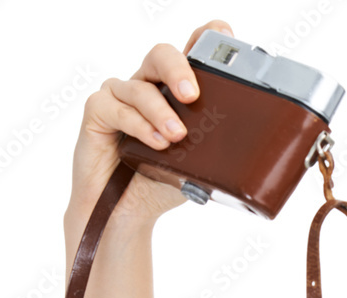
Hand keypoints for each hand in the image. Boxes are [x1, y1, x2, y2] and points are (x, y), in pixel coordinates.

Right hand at [65, 19, 233, 230]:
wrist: (127, 213)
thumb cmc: (161, 186)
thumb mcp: (197, 169)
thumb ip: (215, 155)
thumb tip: (249, 162)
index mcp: (175, 94)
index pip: (190, 52)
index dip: (206, 38)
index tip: (224, 35)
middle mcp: (148, 87)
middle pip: (161, 55)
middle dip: (178, 70)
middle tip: (192, 96)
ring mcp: (121, 97)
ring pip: (140, 86)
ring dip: (160, 110)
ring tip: (176, 136)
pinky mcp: (98, 112)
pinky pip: (116, 107)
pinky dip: (137, 124)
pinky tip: (155, 142)